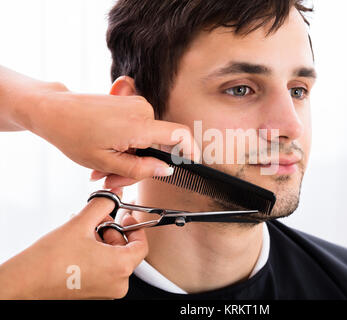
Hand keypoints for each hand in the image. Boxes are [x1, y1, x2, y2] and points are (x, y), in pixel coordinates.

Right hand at [0, 194, 147, 298]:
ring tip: (83, 232)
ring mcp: (105, 291)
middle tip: (97, 221)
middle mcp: (116, 283)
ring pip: (113, 260)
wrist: (23, 284)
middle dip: (112, 231)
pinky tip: (79, 245)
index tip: (125, 217)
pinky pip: (103, 270)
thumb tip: (114, 194)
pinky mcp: (93, 293)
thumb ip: (102, 205)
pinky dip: (96, 255)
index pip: (141, 245)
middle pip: (126, 251)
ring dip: (102, 242)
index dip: (134, 227)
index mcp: (120, 267)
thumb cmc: (50, 260)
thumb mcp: (80, 223)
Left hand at [31, 89, 199, 186]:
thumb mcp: (106, 162)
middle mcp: (142, 110)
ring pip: (145, 140)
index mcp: (139, 125)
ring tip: (102, 168)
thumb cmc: (73, 134)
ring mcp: (135, 104)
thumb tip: (165, 169)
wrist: (54, 110)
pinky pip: (137, 128)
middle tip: (112, 180)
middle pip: (157, 145)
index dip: (191, 151)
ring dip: (128, 157)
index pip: (180, 135)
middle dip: (138, 166)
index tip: (192, 163)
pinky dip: (124, 144)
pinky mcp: (128, 102)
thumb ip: (140, 169)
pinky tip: (105, 153)